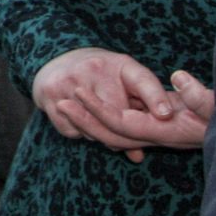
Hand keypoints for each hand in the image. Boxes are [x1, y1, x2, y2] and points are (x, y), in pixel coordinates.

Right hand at [33, 47, 186, 161]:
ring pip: (92, 127)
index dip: (155, 98)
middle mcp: (94, 68)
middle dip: (121, 131)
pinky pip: (72, 130)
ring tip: (97, 119)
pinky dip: (78, 131)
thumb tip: (138, 157)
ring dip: (98, 133)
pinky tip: (79, 117)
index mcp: (120, 64)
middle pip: (116, 115)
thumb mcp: (126, 83)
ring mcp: (70, 80)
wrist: (57, 58)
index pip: (143, 80)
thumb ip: (139, 114)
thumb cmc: (102, 75)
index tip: (166, 116)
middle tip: (121, 135)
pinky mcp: (50, 93)